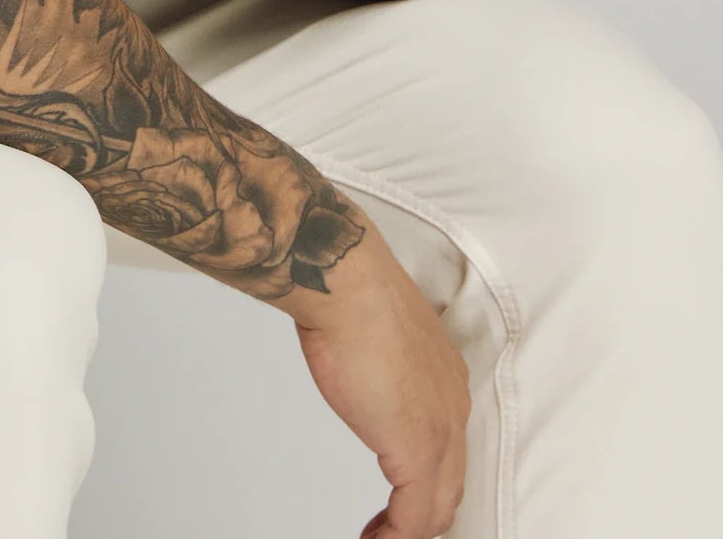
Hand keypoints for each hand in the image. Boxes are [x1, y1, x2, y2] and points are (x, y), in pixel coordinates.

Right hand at [297, 220, 469, 538]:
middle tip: (391, 529)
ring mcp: (441, 432)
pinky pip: (417, 519)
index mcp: (446, 378)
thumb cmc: (353, 295)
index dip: (427, 480)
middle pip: (451, 485)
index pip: (449, 448)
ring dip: (410, 532)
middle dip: (422, 516)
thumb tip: (356, 365)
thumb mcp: (374, 333)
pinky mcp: (418, 452)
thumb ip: (378, 360)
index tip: (399, 496)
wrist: (348, 286)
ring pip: (439, 508)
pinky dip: (398, 538)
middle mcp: (453, 407)